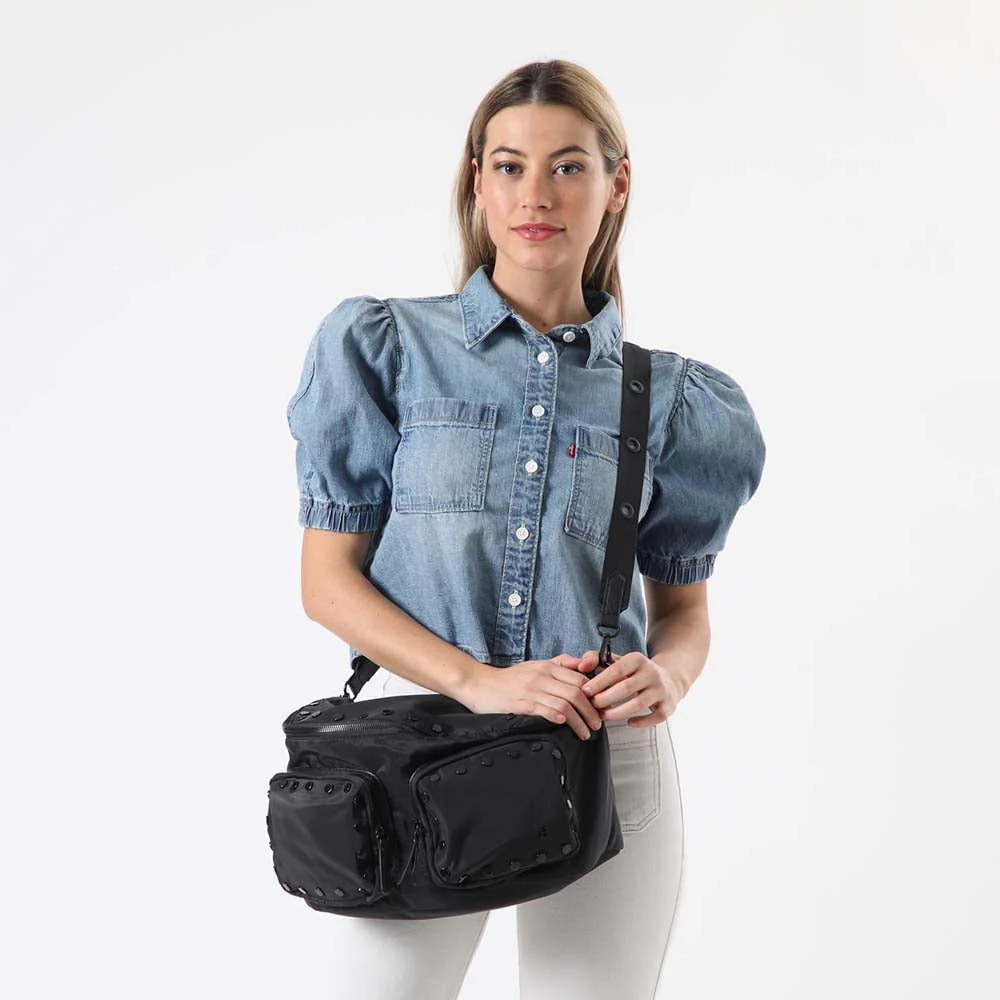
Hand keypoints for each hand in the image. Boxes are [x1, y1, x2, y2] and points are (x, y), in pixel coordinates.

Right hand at [462, 654, 604, 741]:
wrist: (480, 684)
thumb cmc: (509, 679)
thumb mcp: (536, 665)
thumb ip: (560, 664)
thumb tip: (584, 666)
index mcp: (547, 666)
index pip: (580, 678)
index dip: (594, 695)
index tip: (599, 707)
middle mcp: (541, 676)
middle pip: (576, 692)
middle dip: (591, 711)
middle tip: (596, 723)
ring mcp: (531, 689)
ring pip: (564, 703)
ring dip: (579, 720)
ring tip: (585, 732)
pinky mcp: (520, 702)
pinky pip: (544, 709)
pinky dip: (557, 716)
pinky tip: (564, 724)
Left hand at [572, 649, 687, 727]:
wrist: (669, 678)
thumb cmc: (637, 672)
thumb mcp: (619, 660)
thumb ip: (596, 659)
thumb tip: (582, 666)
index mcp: (637, 660)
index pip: (616, 670)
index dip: (599, 682)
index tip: (586, 691)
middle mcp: (651, 673)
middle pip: (625, 688)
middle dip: (605, 699)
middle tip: (592, 706)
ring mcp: (661, 690)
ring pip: (638, 704)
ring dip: (618, 713)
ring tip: (603, 716)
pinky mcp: (668, 706)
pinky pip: (655, 717)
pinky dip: (641, 722)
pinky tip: (629, 722)